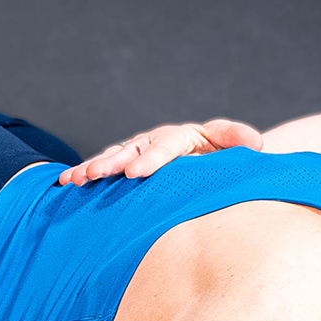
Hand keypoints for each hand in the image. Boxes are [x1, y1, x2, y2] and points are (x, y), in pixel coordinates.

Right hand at [57, 119, 263, 185]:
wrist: (218, 157)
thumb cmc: (227, 157)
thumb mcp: (235, 148)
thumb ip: (240, 141)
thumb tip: (256, 144)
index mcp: (185, 136)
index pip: (166, 146)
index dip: (151, 159)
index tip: (136, 174)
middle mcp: (158, 139)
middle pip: (133, 149)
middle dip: (114, 162)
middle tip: (97, 175)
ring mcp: (141, 151)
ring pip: (114, 157)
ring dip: (94, 168)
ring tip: (75, 180)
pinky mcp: (129, 163)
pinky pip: (106, 168)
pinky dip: (86, 174)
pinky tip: (64, 184)